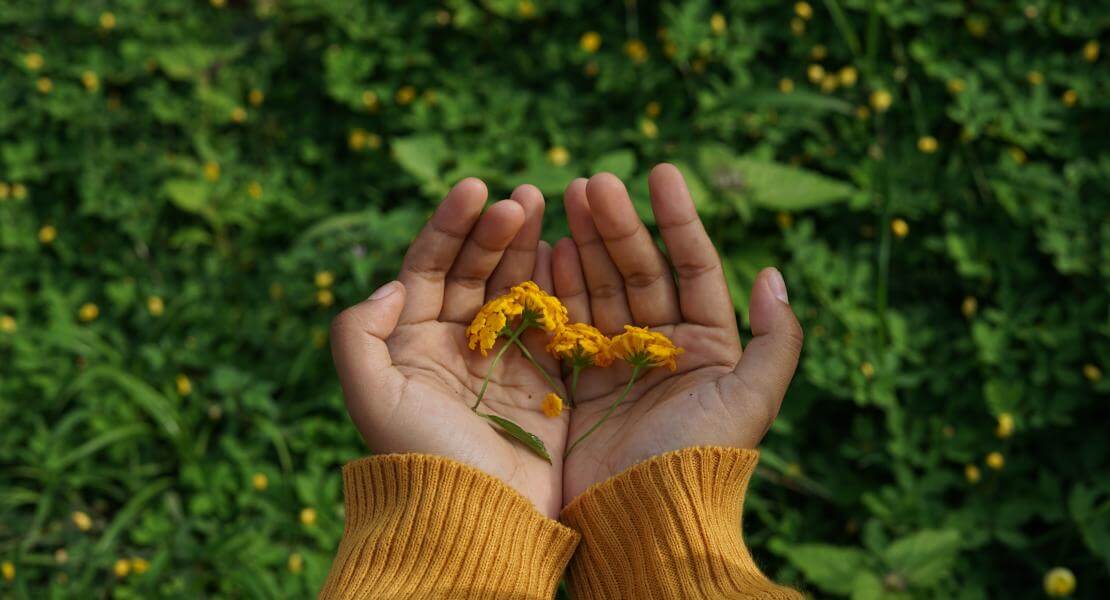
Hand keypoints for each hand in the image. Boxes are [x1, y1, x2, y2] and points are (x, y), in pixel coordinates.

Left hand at [329, 180, 567, 517]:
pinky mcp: (544, 380)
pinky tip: (569, 252)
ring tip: (545, 206)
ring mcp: (503, 359)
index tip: (475, 188)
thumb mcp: (370, 394)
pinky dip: (561, 285)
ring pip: (515, 287)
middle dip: (495, 230)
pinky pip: (553, 320)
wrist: (477, 515)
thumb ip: (357, 333)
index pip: (428, 267)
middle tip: (524, 197)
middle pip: (475, 270)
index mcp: (412, 342)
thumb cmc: (420, 455)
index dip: (450, 226)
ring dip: (528, 246)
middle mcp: (456, 344)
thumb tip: (390, 285)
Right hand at [552, 164, 803, 502]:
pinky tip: (548, 248)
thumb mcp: (753, 398)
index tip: (660, 172)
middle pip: (640, 270)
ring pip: (602, 288)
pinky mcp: (578, 381)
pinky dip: (558, 284)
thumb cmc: (701, 457)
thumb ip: (775, 339)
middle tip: (592, 181)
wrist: (643, 517)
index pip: (693, 266)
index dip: (677, 218)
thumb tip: (773, 273)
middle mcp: (663, 347)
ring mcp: (617, 361)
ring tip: (567, 197)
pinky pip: (568, 321)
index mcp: (708, 345)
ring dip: (585, 243)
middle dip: (618, 224)